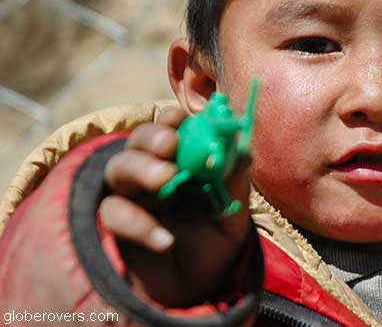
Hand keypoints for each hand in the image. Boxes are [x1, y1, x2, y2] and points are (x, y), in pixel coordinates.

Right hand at [99, 107, 252, 306]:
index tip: (181, 119)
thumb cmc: (214, 242)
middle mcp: (151, 171)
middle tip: (170, 144)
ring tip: (166, 179)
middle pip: (138, 141)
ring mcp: (131, 197)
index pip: (171, 129)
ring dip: (141, 168)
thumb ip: (234, 182)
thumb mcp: (231, 213)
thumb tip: (243, 150)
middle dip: (153, 137)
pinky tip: (165, 239)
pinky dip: (138, 223)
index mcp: (181, 160)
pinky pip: (114, 215)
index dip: (172, 119)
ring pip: (118, 169)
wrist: (197, 287)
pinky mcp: (115, 226)